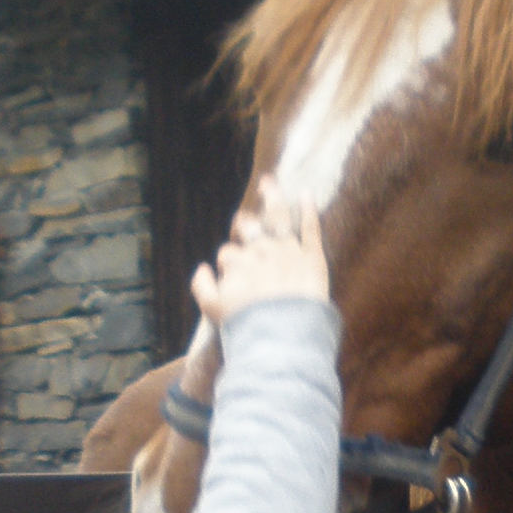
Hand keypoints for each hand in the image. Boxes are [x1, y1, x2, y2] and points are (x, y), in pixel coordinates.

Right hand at [190, 192, 326, 325]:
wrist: (283, 332)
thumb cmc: (246, 323)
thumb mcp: (211, 309)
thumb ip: (201, 286)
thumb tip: (202, 268)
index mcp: (237, 261)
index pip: (229, 253)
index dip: (229, 264)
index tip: (233, 277)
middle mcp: (261, 250)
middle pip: (249, 227)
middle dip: (244, 222)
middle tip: (242, 220)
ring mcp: (287, 251)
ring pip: (278, 217)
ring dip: (272, 196)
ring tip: (269, 181)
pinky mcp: (311, 257)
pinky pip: (311, 228)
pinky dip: (309, 209)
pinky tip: (307, 194)